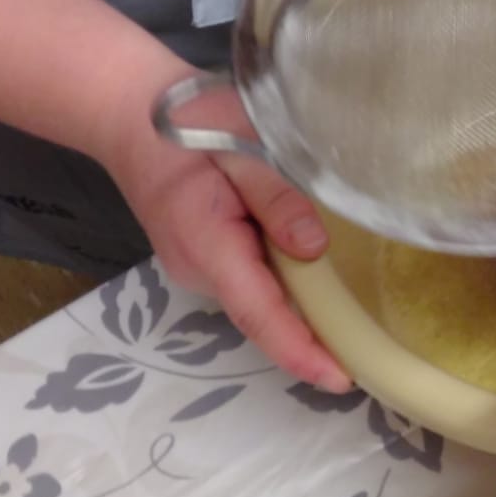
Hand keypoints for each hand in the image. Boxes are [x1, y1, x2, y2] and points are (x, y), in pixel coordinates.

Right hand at [102, 74, 352, 393]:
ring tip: (353, 336)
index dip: (300, 350)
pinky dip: (283, 295)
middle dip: (312, 342)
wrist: (127, 117)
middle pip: (264, 317)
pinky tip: (318, 294)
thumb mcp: (242, 147)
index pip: (260, 313)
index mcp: (209, 245)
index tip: (339, 379)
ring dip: (300, 319)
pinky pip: (250, 285)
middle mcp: (200, 270)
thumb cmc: (188, 125)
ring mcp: (198, 268)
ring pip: (258, 302)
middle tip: (368, 358)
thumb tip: (315, 249)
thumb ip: (277, 198)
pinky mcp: (203, 259)